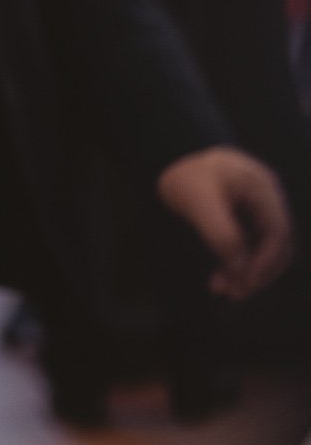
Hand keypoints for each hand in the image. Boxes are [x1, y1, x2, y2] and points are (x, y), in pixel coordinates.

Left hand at [158, 147, 294, 299]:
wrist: (168, 151)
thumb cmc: (182, 172)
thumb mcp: (198, 201)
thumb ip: (221, 234)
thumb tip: (239, 270)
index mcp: (262, 189)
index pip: (277, 234)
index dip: (264, 263)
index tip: (243, 284)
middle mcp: (267, 197)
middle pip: (277, 243)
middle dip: (257, 271)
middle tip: (233, 293)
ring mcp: (257, 204)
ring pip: (264, 245)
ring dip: (247, 269)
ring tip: (222, 288)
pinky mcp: (244, 212)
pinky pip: (251, 240)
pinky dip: (239, 259)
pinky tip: (220, 274)